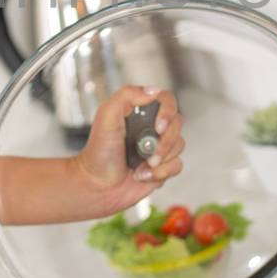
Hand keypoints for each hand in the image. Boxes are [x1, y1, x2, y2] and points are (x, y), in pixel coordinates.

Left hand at [70, 85, 185, 215]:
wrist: (97, 186)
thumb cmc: (99, 152)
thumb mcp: (106, 116)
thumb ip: (127, 95)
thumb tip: (153, 91)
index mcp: (139, 111)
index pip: (166, 100)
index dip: (168, 112)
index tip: (158, 127)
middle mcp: (151, 127)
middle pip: (177, 123)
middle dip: (165, 141)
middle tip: (148, 153)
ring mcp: (158, 146)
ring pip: (179, 144)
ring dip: (161, 158)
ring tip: (142, 166)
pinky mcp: (163, 166)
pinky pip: (177, 165)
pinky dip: (161, 173)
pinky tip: (143, 175)